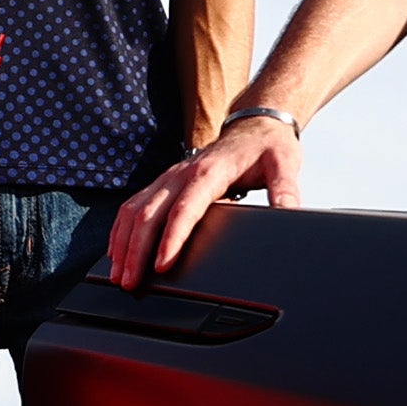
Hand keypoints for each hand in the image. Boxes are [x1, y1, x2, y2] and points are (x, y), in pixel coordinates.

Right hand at [108, 114, 299, 281]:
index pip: (185, 209)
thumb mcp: (285, 164)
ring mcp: (170, 176)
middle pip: (150, 212)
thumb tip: (289, 214)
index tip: (161, 264)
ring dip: (123, 242)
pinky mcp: (165, 181)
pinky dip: (121, 229)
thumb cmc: (267, 146)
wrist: (255, 123)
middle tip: (130, 281)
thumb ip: (285, 190)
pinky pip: (134, 204)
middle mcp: (183, 172)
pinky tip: (117, 250)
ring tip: (118, 274)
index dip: (171, 238)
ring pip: (135, 209)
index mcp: (210, 171)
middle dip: (136, 249)